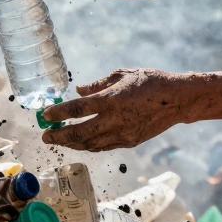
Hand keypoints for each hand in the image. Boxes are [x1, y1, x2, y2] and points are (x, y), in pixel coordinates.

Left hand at [41, 68, 197, 150]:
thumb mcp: (123, 75)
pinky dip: (89, 146)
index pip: (78, 109)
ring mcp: (123, 133)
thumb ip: (98, 84)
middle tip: (45, 136)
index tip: (45, 115)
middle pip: (80, 133)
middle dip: (59, 136)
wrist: (177, 100)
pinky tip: (80, 143)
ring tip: (59, 141)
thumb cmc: (150, 81)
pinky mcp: (130, 142)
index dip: (59, 113)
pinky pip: (103, 147)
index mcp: (112, 99)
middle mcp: (115, 119)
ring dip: (72, 143)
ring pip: (90, 144)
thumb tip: (79, 91)